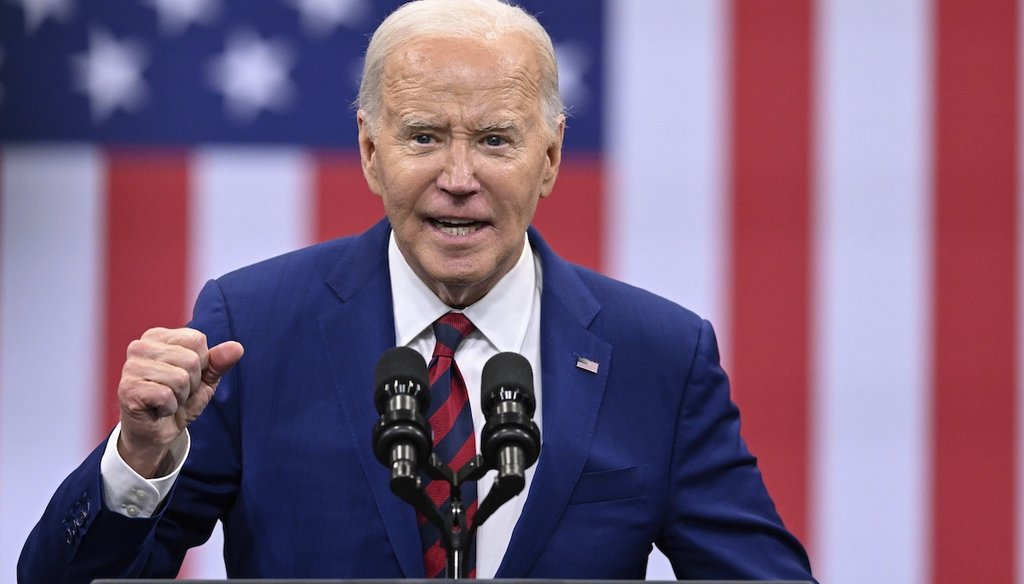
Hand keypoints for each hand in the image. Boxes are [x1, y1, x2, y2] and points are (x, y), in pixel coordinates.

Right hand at [116, 327, 243, 477]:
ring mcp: (131, 367)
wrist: (157, 433)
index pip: (197, 340)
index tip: (187, 378)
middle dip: (192, 383)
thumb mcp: (205, 380)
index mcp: (158, 336)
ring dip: (180, 397)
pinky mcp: (127, 388)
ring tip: (167, 401)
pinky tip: (158, 409)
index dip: (202, 365)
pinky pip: (165, 395)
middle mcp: (140, 346)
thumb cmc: (179, 401)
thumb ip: (219, 362)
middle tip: (176, 393)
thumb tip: (237, 347)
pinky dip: (169, 408)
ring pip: (180, 378)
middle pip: (191, 360)